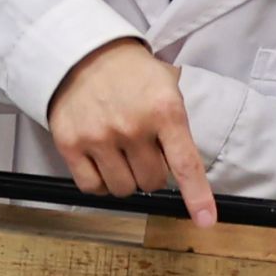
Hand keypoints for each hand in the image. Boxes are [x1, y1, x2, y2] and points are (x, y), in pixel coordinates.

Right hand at [50, 37, 219, 222]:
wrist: (84, 55)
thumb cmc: (131, 74)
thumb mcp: (167, 87)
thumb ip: (175, 126)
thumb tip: (181, 171)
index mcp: (165, 111)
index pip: (185, 164)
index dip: (197, 196)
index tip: (205, 220)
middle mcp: (132, 127)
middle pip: (151, 181)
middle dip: (152, 173)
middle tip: (143, 153)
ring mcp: (99, 137)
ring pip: (122, 188)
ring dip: (126, 179)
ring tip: (121, 156)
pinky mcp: (70, 145)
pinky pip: (91, 186)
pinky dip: (100, 183)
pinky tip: (102, 164)